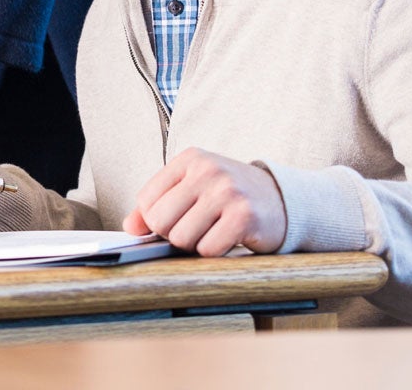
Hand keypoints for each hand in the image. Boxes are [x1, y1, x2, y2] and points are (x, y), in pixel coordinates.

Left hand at [122, 148, 285, 255]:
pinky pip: (208, 249)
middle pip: (160, 221)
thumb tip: (129, 227)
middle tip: (195, 230)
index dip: (155, 220)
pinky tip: (227, 239)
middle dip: (173, 235)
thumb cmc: (229, 195)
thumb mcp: (193, 188)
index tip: (175, 220)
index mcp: (189, 159)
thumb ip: (158, 204)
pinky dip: (215, 251)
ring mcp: (226, 192)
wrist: (282, 200)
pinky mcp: (244, 216)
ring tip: (212, 232)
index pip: (146, 200)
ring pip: (182, 239)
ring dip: (195, 245)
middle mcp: (207, 171)